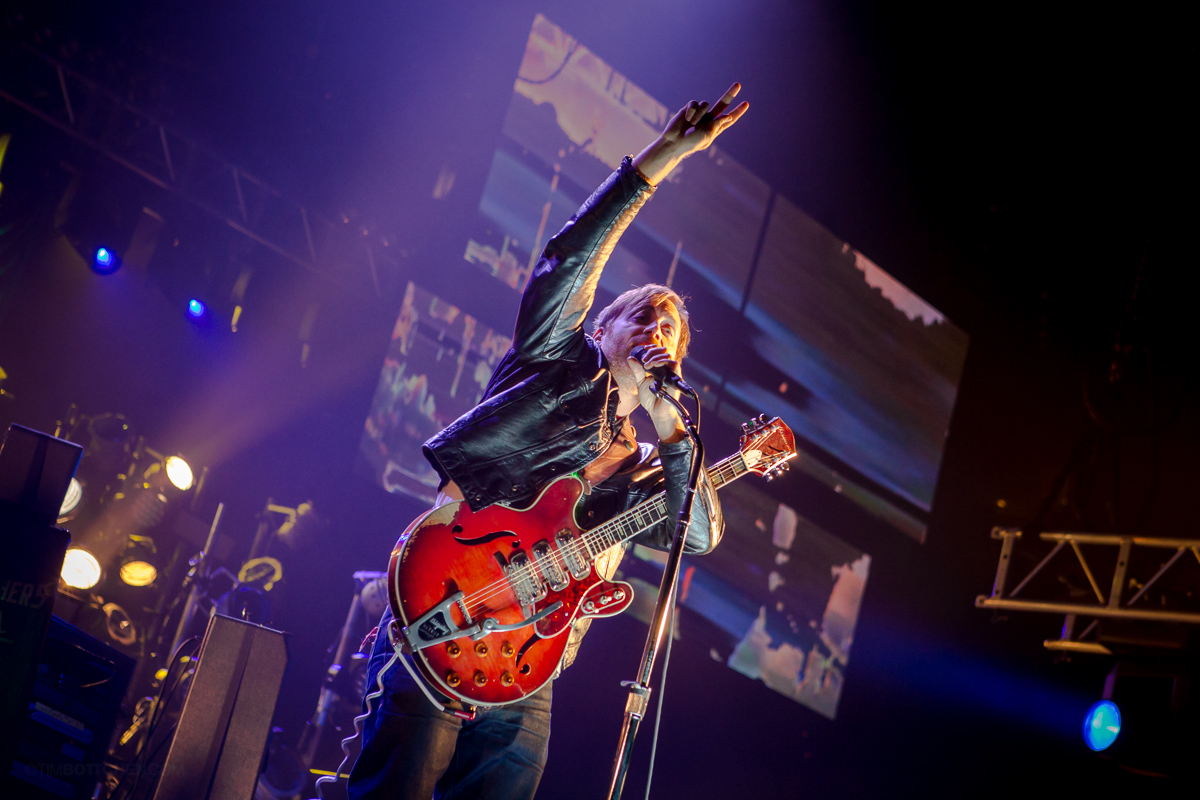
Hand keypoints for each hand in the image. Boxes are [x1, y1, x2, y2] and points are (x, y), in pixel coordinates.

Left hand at [627, 345, 686, 442]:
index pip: (657, 353)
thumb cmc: (650, 399)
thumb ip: (637, 370)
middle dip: (652, 352)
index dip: (651, 349)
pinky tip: (653, 365)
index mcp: (658, 369)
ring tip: (647, 364)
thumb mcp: (640, 382)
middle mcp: (666, 369)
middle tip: (643, 358)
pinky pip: (673, 364)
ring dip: (656, 356)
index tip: (642, 350)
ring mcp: (671, 372)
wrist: (656, 411)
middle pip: (663, 352)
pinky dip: (662, 362)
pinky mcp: (675, 377)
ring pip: (668, 356)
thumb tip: (630, 358)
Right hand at [633, 83, 748, 185]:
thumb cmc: (691, 143)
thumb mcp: (707, 136)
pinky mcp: (689, 109)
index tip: (746, 104)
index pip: (729, 118)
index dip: (737, 112)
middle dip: (730, 94)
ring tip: (691, 124)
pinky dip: (691, 111)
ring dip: (699, 114)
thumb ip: (717, 124)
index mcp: (715, 128)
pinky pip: (694, 103)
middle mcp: (709, 119)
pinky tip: (686, 118)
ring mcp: (699, 113)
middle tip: (738, 85)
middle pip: (722, 104)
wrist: (673, 142)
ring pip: (705, 104)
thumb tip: (728, 115)